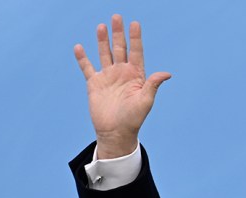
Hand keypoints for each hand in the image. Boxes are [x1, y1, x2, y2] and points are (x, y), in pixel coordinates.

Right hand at [74, 14, 171, 158]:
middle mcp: (121, 73)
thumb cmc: (133, 119)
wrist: (115, 132)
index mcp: (135, 75)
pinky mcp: (94, 84)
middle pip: (119, 48)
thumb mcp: (145, 101)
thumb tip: (167, 73)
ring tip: (101, 26)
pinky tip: (79, 47)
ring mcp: (107, 77)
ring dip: (102, 40)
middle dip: (118, 33)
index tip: (135, 23)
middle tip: (116, 17)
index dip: (135, 38)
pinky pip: (87, 68)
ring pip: (104, 54)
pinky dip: (82, 58)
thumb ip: (153, 85)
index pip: (136, 51)